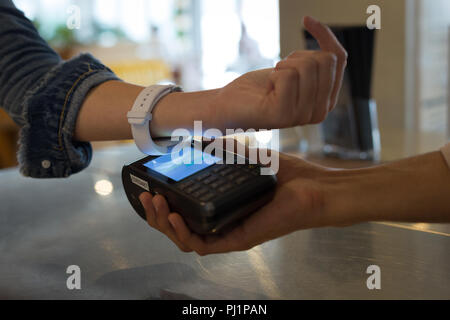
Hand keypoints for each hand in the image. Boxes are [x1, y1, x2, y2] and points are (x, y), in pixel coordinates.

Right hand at [139, 153, 335, 254]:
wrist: (315, 188)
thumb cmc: (286, 175)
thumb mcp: (246, 158)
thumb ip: (224, 150)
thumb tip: (202, 135)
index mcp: (221, 206)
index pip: (185, 212)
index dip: (163, 204)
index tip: (150, 188)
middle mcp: (222, 223)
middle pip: (179, 227)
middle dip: (156, 215)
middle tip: (147, 197)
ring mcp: (229, 234)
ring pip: (185, 239)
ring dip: (164, 225)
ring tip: (155, 205)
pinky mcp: (238, 240)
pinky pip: (203, 245)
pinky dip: (184, 233)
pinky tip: (174, 216)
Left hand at [214, 16, 346, 129]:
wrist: (228, 106)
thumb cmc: (259, 87)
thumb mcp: (294, 71)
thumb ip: (317, 66)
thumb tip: (333, 50)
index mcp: (327, 101)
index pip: (339, 59)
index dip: (325, 35)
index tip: (306, 19)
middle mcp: (320, 112)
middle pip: (325, 60)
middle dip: (298, 56)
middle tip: (279, 70)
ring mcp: (303, 116)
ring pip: (308, 66)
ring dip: (284, 66)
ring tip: (273, 81)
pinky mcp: (285, 115)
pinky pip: (288, 76)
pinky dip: (274, 75)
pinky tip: (268, 89)